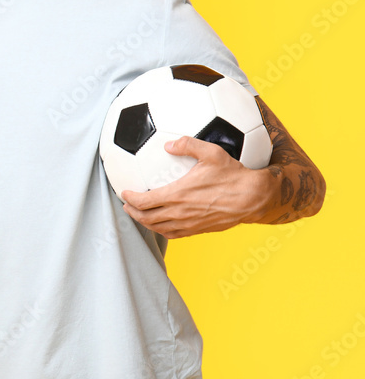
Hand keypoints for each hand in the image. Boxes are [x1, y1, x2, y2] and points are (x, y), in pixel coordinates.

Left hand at [120, 136, 267, 238]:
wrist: (254, 198)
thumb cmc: (233, 175)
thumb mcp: (211, 152)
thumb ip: (187, 144)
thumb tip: (168, 144)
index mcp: (177, 195)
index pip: (143, 202)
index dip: (129, 198)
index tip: (123, 191)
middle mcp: (180, 213)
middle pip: (146, 218)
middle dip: (132, 212)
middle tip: (126, 205)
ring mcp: (189, 224)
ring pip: (158, 229)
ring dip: (145, 223)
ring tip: (139, 215)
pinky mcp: (199, 230)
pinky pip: (174, 234)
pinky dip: (162, 230)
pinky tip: (162, 223)